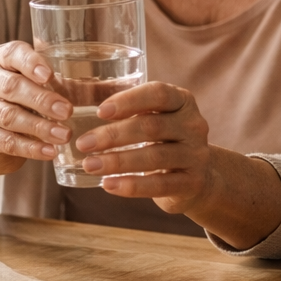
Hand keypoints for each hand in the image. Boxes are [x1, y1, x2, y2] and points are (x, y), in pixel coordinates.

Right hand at [0, 42, 73, 174]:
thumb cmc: (28, 100)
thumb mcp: (45, 85)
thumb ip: (73, 81)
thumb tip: (120, 86)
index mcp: (3, 59)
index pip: (13, 54)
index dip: (31, 63)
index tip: (50, 75)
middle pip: (12, 87)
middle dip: (42, 100)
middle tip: (68, 111)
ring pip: (9, 116)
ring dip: (39, 127)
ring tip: (65, 135)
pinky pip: (7, 142)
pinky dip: (31, 148)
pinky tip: (50, 152)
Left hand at [73, 82, 214, 213]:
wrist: (199, 176)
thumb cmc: (165, 140)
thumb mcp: (157, 118)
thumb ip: (131, 111)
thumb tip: (81, 109)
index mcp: (183, 102)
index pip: (158, 94)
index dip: (129, 101)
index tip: (100, 111)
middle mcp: (194, 125)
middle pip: (151, 126)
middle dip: (113, 135)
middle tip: (83, 144)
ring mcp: (196, 155)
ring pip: (154, 157)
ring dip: (117, 162)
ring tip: (90, 165)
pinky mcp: (192, 182)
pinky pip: (159, 185)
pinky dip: (131, 186)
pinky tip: (108, 185)